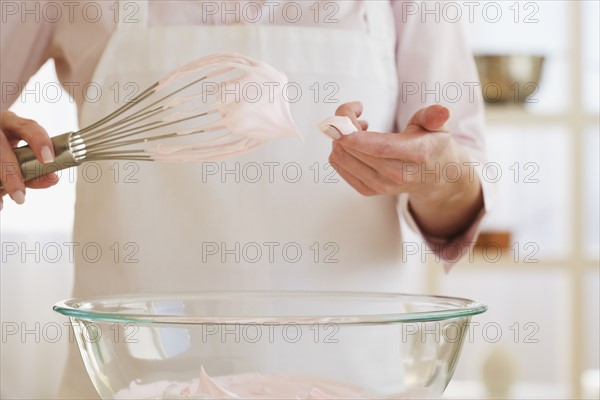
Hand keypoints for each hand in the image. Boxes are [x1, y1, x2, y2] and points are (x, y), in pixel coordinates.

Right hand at [0, 111, 58, 208]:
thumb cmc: (6, 150)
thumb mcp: (19, 154)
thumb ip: (36, 169)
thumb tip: (52, 179)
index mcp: (11, 123)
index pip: (28, 127)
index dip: (39, 141)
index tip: (48, 160)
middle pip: (0, 145)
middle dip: (10, 172)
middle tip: (20, 197)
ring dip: (0, 182)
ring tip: (3, 203)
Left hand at [328, 102, 483, 238]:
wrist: (435, 177)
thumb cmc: (431, 145)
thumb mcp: (438, 126)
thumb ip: (434, 116)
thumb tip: (442, 112)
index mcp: (416, 154)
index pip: (379, 147)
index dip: (353, 133)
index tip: (342, 115)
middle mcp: (396, 175)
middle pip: (353, 150)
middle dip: (343, 124)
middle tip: (355, 111)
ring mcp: (380, 185)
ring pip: (341, 157)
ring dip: (340, 136)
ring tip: (358, 125)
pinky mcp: (367, 190)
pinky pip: (339, 166)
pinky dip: (340, 148)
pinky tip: (355, 140)